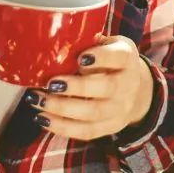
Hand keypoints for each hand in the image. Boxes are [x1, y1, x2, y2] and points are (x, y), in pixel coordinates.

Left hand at [29, 35, 154, 141]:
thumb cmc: (111, 60)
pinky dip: (62, 127)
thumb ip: (88, 42)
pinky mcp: (110, 127)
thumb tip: (57, 40)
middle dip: (76, 87)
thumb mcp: (107, 44)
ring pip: (93, 113)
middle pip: (106, 88)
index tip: (80, 58)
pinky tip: (43, 119)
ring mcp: (120, 109)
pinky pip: (86, 132)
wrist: (134, 89)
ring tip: (39, 101)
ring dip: (62, 109)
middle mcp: (128, 84)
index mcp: (127, 58)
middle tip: (50, 83)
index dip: (100, 58)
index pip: (119, 57)